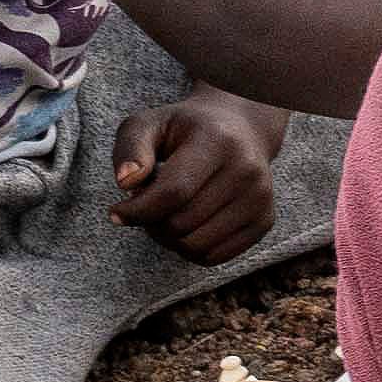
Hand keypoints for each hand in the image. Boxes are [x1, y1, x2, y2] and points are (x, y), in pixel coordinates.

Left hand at [108, 93, 275, 261]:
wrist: (240, 131)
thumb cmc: (186, 129)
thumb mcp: (150, 124)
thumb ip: (131, 148)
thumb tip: (126, 183)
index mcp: (219, 142)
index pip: (173, 193)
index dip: (137, 211)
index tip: (116, 213)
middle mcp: (248, 171)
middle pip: (181, 224)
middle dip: (151, 222)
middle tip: (146, 206)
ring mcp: (260, 199)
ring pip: (195, 246)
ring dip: (168, 238)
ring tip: (166, 214)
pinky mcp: (265, 221)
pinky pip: (213, 257)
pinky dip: (189, 249)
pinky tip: (185, 225)